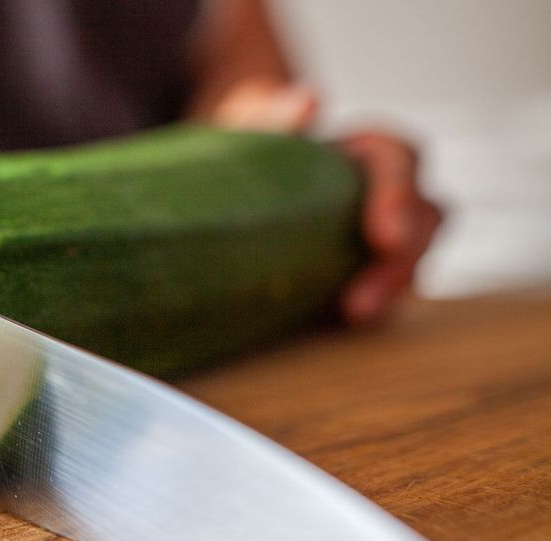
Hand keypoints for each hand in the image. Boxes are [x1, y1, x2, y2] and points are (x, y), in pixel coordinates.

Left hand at [205, 83, 441, 323]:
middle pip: (425, 220)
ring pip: (412, 262)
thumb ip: (273, 110)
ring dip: (388, 291)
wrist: (230, 180)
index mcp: (368, 151)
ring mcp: (380, 239)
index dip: (399, 196)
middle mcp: (387, 194)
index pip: (402, 160)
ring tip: (353, 312)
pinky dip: (368, 308)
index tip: (384, 235)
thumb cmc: (249, 142)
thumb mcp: (249, 119)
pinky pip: (382, 294)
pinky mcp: (362, 275)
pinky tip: (333, 323)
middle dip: (403, 259)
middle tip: (366, 295)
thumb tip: (309, 102)